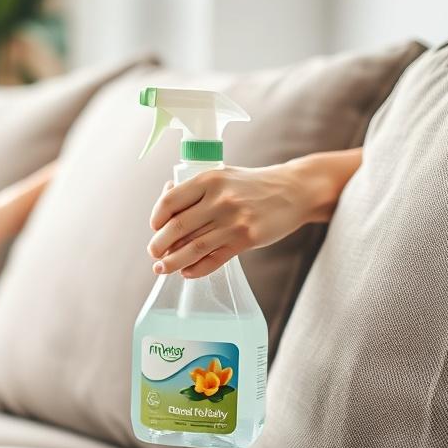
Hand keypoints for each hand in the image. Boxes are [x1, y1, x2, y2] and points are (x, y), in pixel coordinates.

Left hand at [147, 153, 354, 278]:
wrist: (293, 191)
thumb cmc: (252, 185)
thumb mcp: (223, 176)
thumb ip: (195, 189)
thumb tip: (164, 203)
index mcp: (209, 179)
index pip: (170, 201)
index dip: (157, 218)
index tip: (154, 227)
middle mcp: (220, 199)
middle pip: (178, 227)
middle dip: (159, 244)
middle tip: (153, 254)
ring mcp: (234, 220)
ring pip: (194, 247)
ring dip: (173, 261)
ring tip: (162, 268)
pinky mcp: (247, 239)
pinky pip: (215, 259)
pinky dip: (197, 268)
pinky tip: (187, 272)